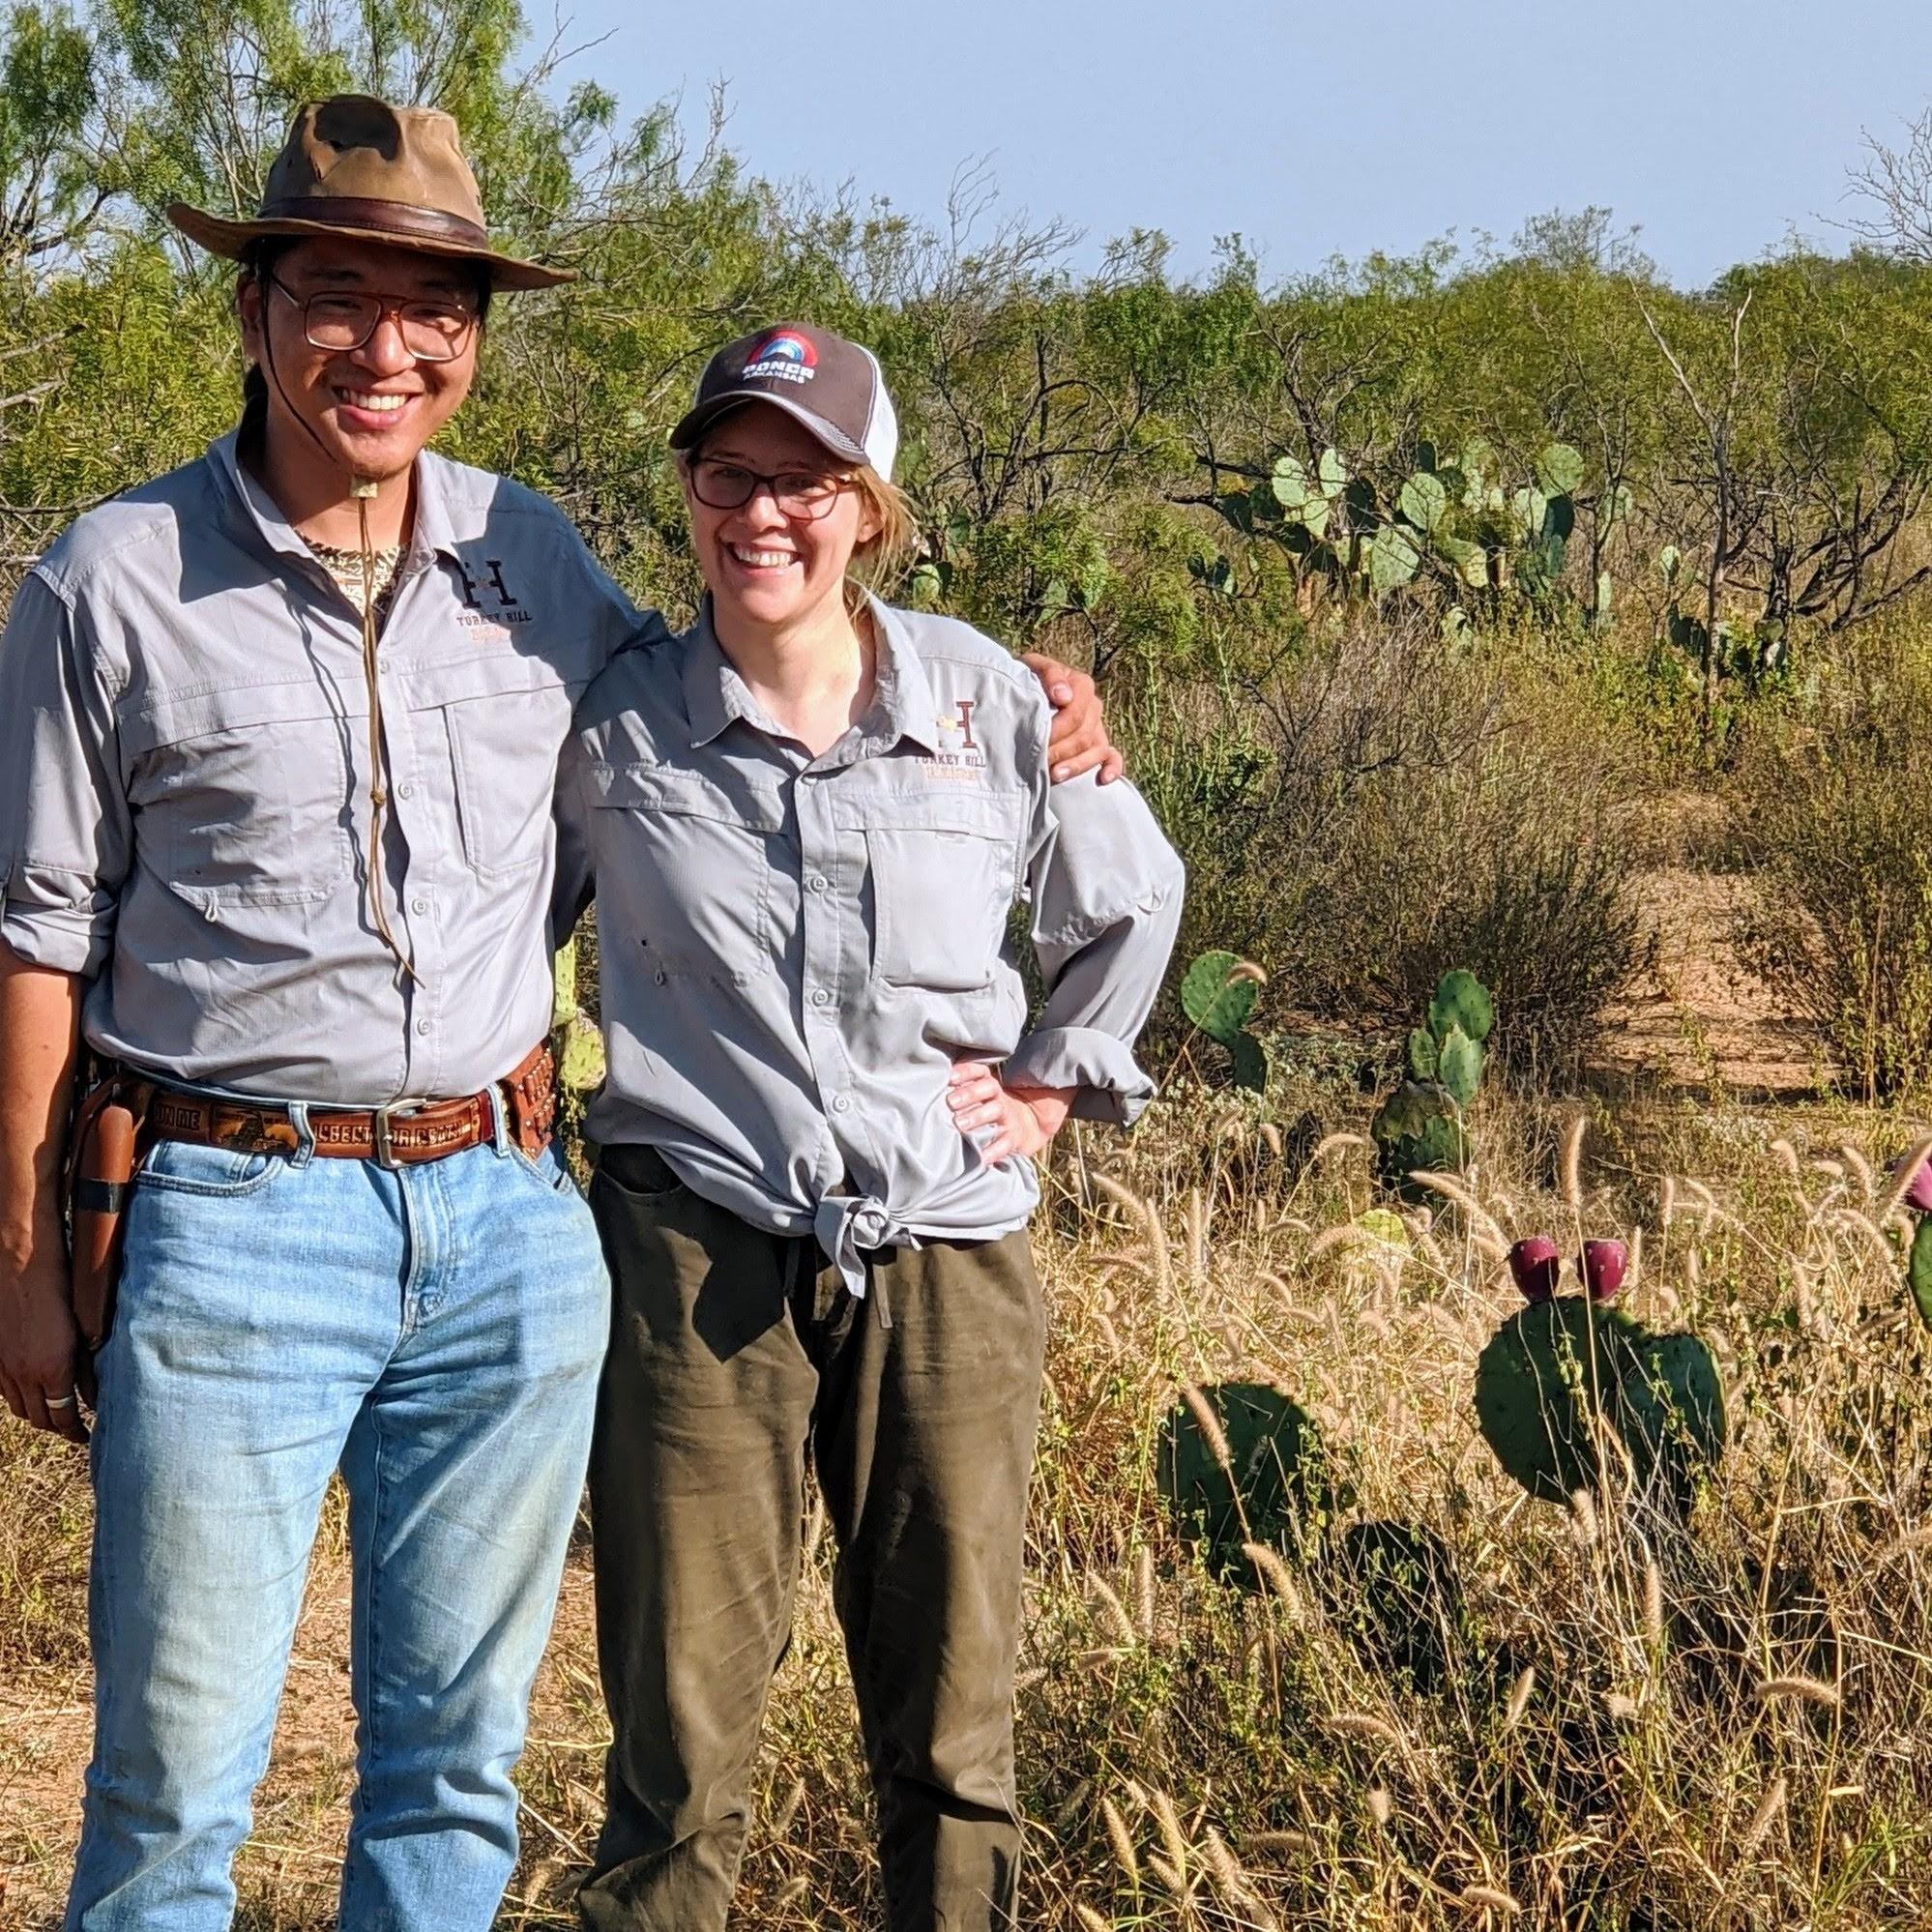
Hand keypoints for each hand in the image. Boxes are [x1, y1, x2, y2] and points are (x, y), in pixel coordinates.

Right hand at [0, 1245, 91, 1443]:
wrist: (22, 1267)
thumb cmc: (60, 1291)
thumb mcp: (82, 1332)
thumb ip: (87, 1367)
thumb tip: (95, 1397)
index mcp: (53, 1370)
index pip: (64, 1416)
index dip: (75, 1431)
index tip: (87, 1436)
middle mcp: (25, 1374)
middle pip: (40, 1418)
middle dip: (58, 1428)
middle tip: (73, 1429)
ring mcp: (5, 1367)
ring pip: (20, 1408)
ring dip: (38, 1416)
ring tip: (55, 1416)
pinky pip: (5, 1392)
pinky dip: (19, 1399)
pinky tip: (31, 1394)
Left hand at [946, 1062, 1074, 1165]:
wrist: (1026, 1127)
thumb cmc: (988, 1110)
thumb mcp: (979, 1097)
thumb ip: (959, 1091)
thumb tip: (931, 1087)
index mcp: (989, 1085)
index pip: (980, 1072)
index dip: (966, 1072)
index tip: (950, 1078)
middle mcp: (999, 1098)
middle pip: (989, 1088)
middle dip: (969, 1093)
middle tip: (951, 1102)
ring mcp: (1008, 1117)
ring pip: (996, 1111)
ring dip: (978, 1116)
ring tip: (959, 1124)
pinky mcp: (1014, 1138)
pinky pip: (1005, 1143)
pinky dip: (993, 1151)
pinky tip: (980, 1156)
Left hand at [1019, 652, 1124, 785]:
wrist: (1021, 693)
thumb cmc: (1027, 679)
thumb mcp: (1032, 667)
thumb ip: (1049, 674)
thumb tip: (1063, 696)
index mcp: (1081, 685)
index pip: (1076, 713)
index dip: (1057, 729)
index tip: (1036, 739)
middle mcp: (1093, 706)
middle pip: (1084, 735)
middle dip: (1060, 750)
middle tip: (1037, 760)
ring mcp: (1097, 727)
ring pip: (1097, 750)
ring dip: (1077, 765)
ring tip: (1055, 774)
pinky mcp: (1098, 745)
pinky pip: (1112, 757)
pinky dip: (1112, 768)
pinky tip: (1103, 779)